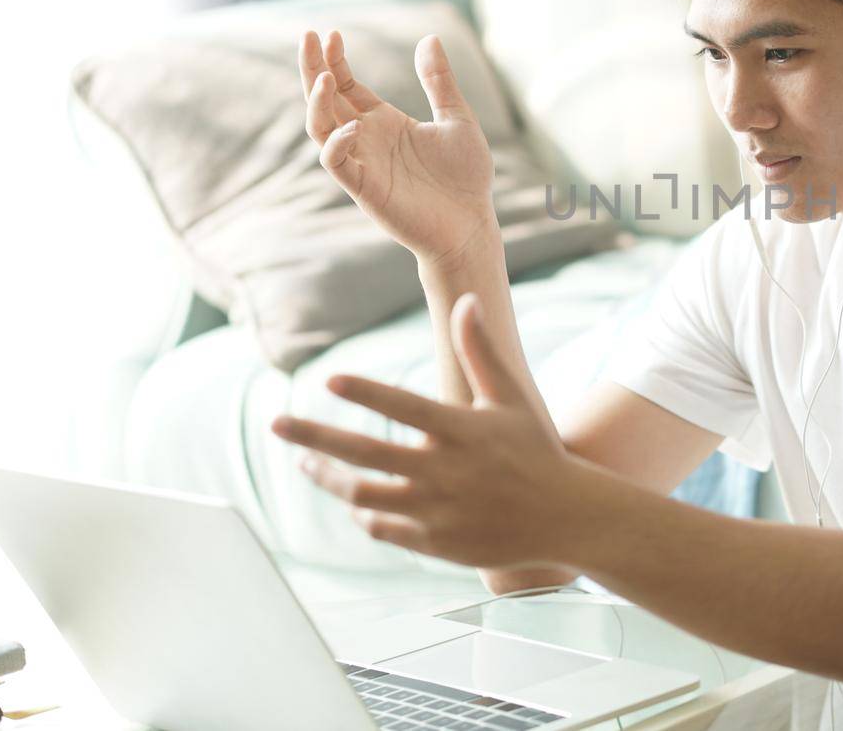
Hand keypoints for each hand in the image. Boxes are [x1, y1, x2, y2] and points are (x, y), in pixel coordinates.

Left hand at [270, 293, 583, 569]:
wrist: (566, 519)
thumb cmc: (535, 451)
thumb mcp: (512, 399)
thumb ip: (480, 351)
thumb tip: (466, 300)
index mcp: (462, 431)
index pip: (404, 407)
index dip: (366, 392)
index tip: (329, 380)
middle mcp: (444, 471)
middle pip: (364, 453)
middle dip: (314, 438)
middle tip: (277, 423)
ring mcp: (437, 510)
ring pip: (363, 495)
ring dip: (328, 478)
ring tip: (306, 463)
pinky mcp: (435, 542)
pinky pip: (382, 528)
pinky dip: (362, 514)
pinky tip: (352, 500)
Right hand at [300, 28, 496, 267]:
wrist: (471, 224)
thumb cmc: (465, 177)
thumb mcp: (457, 118)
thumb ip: (439, 81)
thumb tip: (430, 37)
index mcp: (383, 121)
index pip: (345, 85)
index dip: (334, 59)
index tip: (332, 33)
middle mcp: (365, 139)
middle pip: (324, 99)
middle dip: (312, 69)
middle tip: (308, 37)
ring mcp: (362, 163)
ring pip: (321, 129)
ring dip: (317, 103)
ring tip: (325, 78)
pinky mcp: (365, 189)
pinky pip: (337, 164)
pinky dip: (338, 144)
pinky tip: (355, 125)